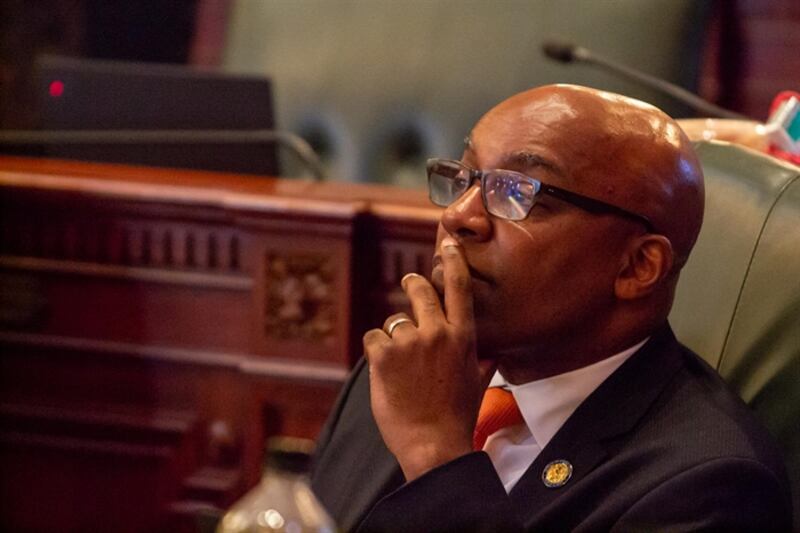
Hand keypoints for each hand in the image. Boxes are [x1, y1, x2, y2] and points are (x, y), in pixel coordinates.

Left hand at [363, 236, 494, 480]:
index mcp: (463, 337)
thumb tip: (493, 352)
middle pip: (420, 291)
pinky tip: (385, 371)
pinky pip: (373, 338)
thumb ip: (483, 360)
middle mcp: (437, 332)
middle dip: (413, 284)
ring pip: (394, 322)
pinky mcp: (383, 355)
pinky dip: (375, 351)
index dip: (452, 261)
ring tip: (402, 368)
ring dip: (394, 339)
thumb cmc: (458, 417)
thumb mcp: (480, 383)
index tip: (447, 244)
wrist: (433, 444)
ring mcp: (410, 342)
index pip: (459, 287)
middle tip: (409, 282)